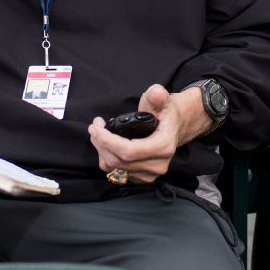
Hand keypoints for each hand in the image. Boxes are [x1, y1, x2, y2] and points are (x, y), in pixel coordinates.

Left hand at [87, 83, 212, 184]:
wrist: (175, 127)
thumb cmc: (165, 112)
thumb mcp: (161, 99)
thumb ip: (157, 95)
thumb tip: (156, 93)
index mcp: (163, 147)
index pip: (129, 151)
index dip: (108, 141)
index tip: (96, 127)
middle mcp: (158, 164)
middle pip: (118, 161)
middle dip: (101, 143)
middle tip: (95, 127)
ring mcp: (150, 174)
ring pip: (115, 167)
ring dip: (101, 150)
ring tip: (99, 133)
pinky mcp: (142, 177)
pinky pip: (116, 172)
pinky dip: (107, 158)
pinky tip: (107, 144)